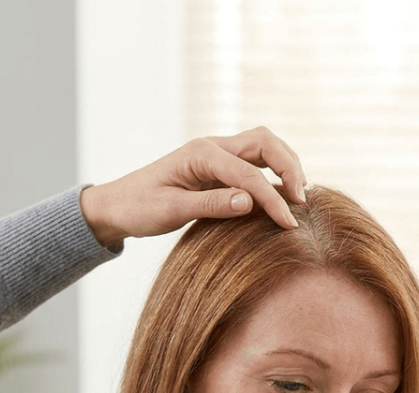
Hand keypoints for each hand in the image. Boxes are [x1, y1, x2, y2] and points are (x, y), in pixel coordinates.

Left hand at [79, 127, 306, 248]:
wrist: (116, 205)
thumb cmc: (138, 208)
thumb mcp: (170, 211)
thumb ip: (210, 205)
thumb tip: (249, 202)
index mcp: (200, 153)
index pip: (249, 174)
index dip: (273, 199)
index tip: (289, 224)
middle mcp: (212, 147)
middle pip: (266, 143)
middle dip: (290, 168)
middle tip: (301, 202)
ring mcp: (216, 154)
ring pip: (264, 148)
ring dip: (286, 167)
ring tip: (298, 197)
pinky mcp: (217, 167)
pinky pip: (254, 162)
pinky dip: (273, 173)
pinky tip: (281, 196)